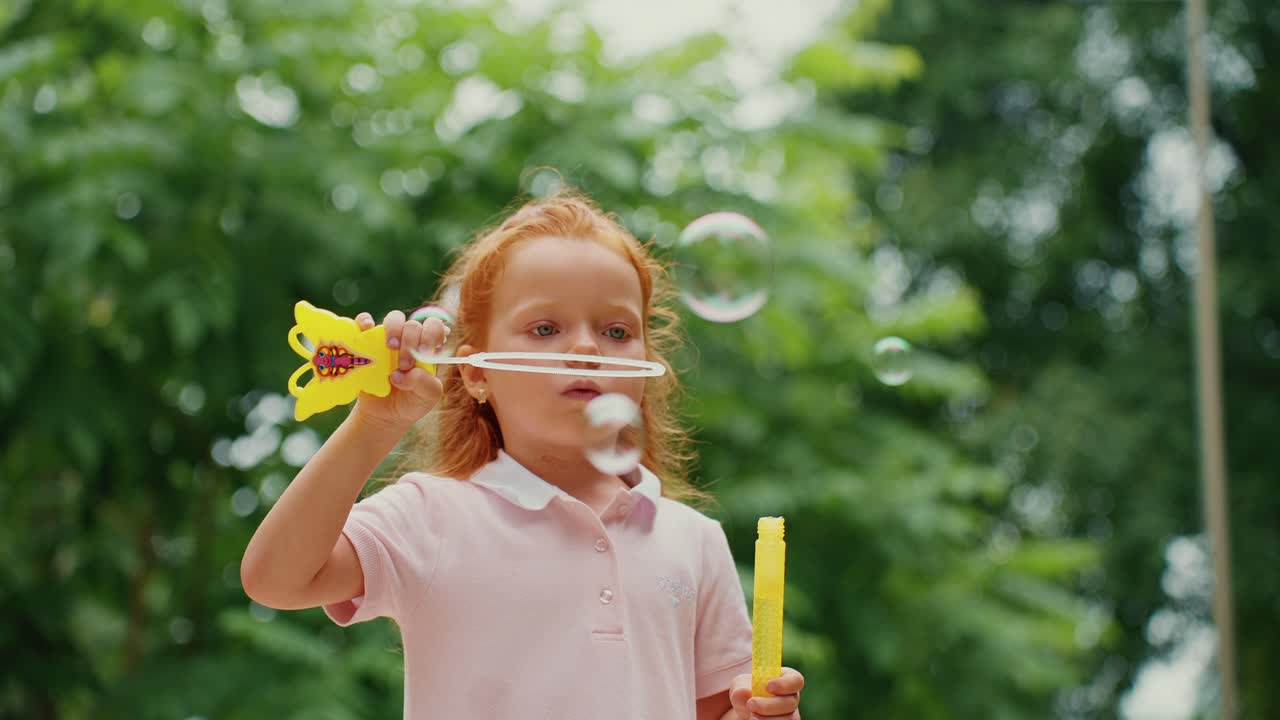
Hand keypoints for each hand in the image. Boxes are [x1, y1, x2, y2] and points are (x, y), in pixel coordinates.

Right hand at [349, 309, 446, 431]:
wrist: (385, 415)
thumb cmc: (411, 401)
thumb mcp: (428, 397)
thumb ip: (426, 383)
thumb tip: (405, 372)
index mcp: (427, 348)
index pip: (435, 327)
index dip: (431, 335)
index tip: (423, 355)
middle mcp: (409, 340)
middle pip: (414, 325)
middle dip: (411, 343)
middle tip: (404, 365)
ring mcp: (388, 339)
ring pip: (394, 318)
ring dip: (394, 330)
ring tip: (390, 347)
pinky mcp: (366, 341)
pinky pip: (364, 321)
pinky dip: (365, 321)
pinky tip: (367, 329)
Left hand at [728, 668, 803, 719]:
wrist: (744, 710)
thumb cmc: (746, 691)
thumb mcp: (741, 685)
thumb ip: (741, 687)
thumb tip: (744, 692)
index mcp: (786, 680)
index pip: (796, 680)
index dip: (785, 684)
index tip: (768, 686)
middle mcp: (792, 698)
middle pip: (791, 703)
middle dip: (769, 705)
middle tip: (751, 704)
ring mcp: (790, 715)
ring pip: (789, 719)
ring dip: (768, 719)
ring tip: (750, 717)